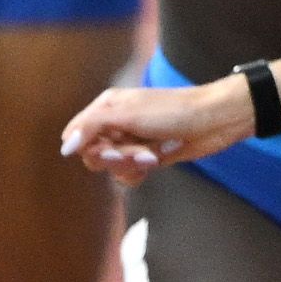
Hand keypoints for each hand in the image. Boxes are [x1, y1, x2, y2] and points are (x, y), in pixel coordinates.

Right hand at [61, 75, 246, 178]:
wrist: (214, 120)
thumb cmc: (173, 110)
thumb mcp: (127, 113)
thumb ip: (91, 127)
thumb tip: (65, 146)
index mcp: (106, 106)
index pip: (79, 136)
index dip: (91, 147)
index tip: (110, 146)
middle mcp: (115, 124)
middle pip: (94, 155)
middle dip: (117, 157)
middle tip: (139, 151)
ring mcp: (131, 142)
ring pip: (113, 168)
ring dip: (134, 164)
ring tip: (155, 153)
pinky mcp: (147, 157)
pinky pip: (130, 175)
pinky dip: (144, 170)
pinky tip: (161, 156)